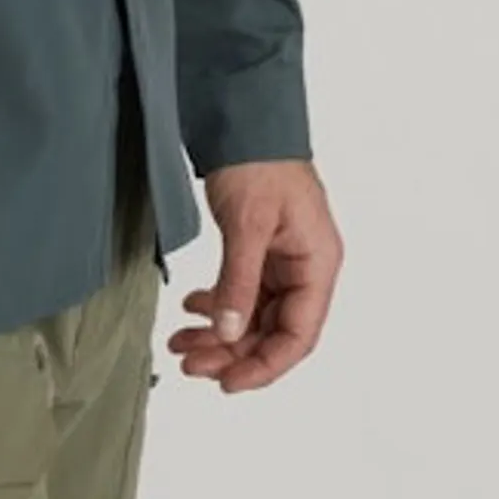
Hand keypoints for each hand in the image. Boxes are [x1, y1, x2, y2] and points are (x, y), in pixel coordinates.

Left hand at [165, 158, 341, 392]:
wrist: (243, 116)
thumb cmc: (259, 160)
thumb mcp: (248, 224)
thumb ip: (239, 282)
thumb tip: (229, 334)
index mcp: (318, 264)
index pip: (298, 335)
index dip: (264, 366)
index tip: (227, 382)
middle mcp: (305, 267)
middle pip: (273, 330)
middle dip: (231, 351)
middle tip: (190, 362)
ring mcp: (282, 259)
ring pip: (253, 314)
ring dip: (219, 332)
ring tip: (180, 343)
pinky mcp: (259, 249)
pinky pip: (242, 291)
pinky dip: (216, 304)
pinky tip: (191, 309)